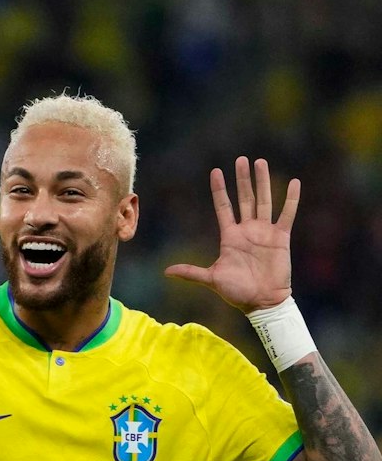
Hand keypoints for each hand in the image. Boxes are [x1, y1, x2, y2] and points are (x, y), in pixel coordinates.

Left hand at [165, 157, 297, 310]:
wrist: (262, 301)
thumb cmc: (237, 292)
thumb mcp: (212, 279)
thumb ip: (191, 272)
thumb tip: (166, 272)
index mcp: (230, 236)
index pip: (223, 207)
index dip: (220, 190)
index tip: (216, 172)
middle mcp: (247, 230)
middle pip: (244, 198)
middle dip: (242, 179)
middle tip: (241, 159)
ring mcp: (265, 232)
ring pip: (264, 200)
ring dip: (263, 182)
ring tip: (260, 162)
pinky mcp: (281, 237)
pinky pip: (287, 214)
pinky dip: (291, 199)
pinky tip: (293, 182)